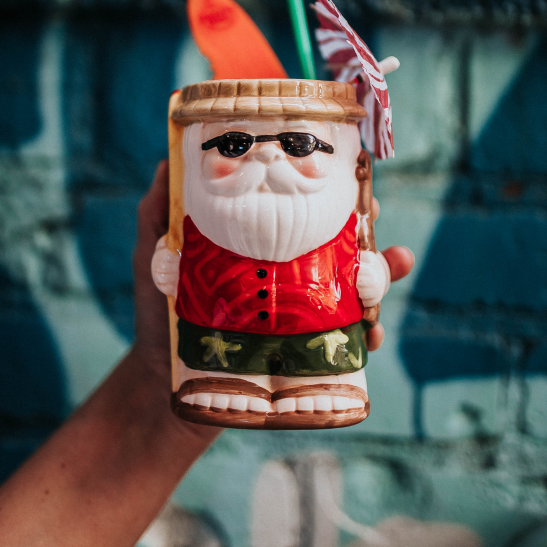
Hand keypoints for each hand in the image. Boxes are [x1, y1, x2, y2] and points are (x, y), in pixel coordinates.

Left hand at [132, 161, 414, 357]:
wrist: (160, 386)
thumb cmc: (157, 314)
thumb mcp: (151, 256)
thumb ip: (159, 212)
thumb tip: (169, 160)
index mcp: (262, 247)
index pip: (305, 213)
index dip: (335, 195)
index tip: (355, 184)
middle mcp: (288, 276)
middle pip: (342, 246)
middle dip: (369, 233)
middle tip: (376, 226)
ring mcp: (299, 316)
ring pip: (355, 289)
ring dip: (383, 277)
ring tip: (395, 266)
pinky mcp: (304, 353)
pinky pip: (347, 342)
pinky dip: (368, 334)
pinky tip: (373, 332)